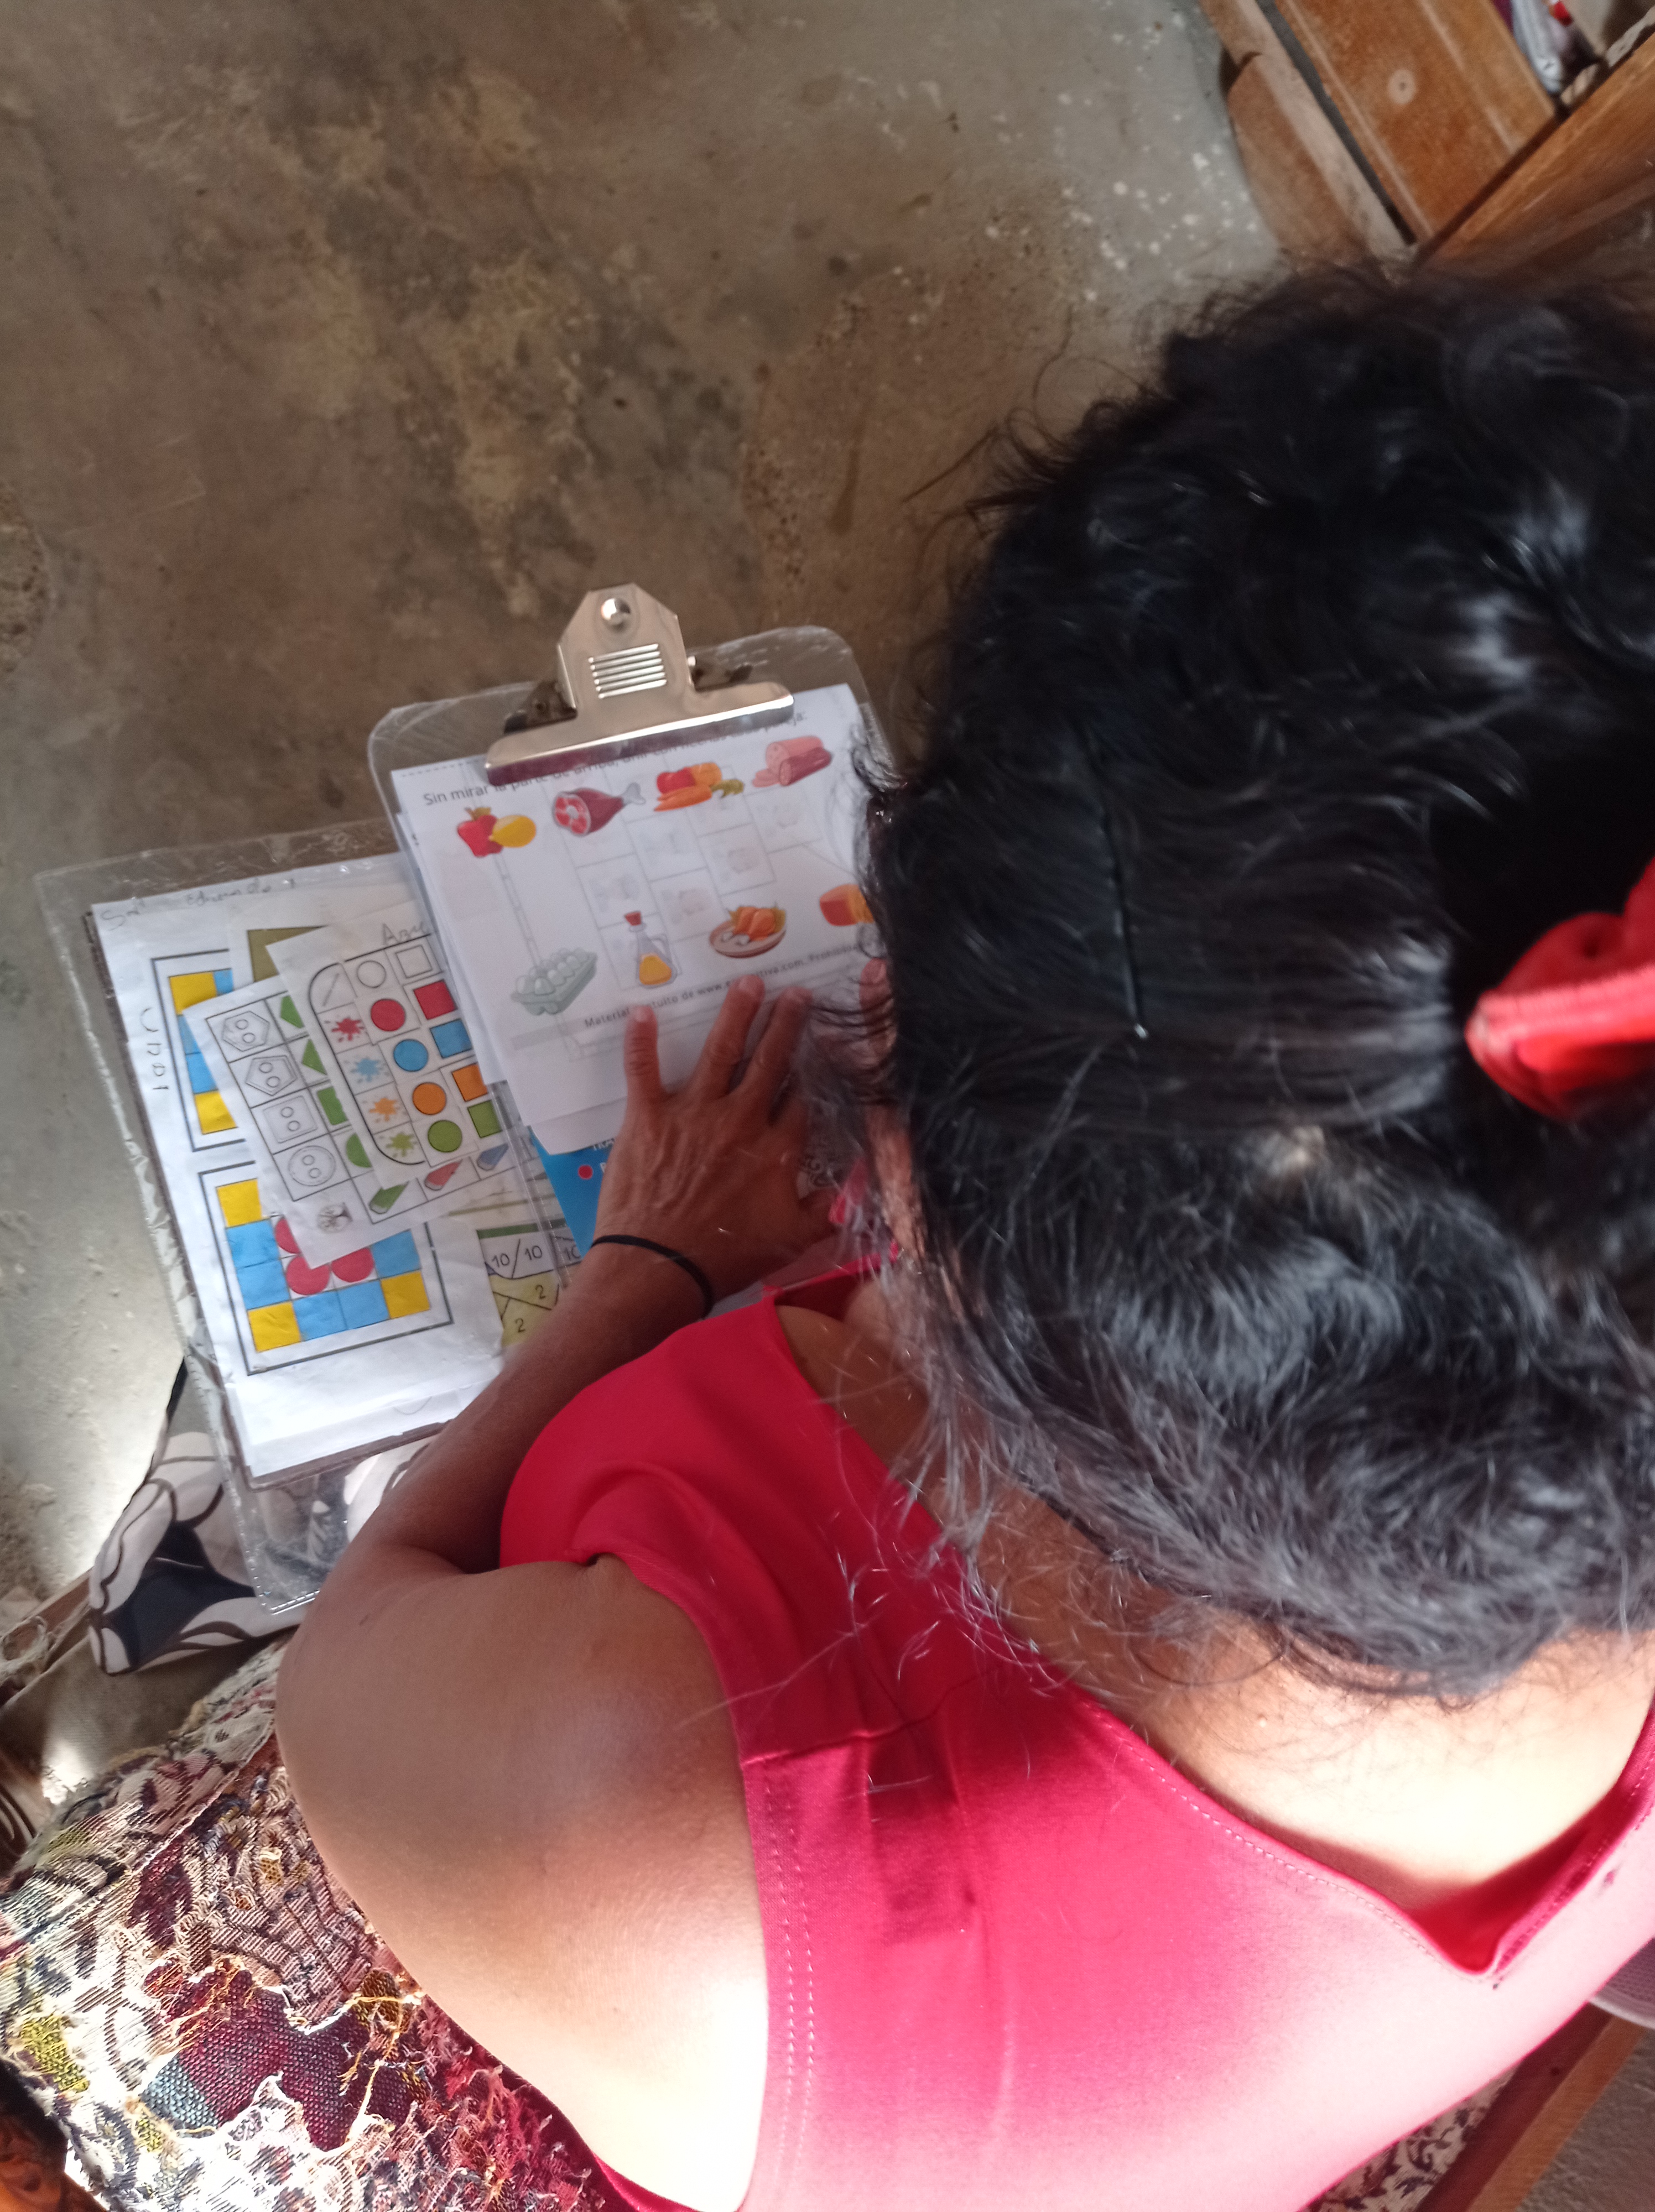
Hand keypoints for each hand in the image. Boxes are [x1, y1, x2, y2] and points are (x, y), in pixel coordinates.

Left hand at [591, 978, 834, 1302]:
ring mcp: (693, 1114)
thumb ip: (830, 1207)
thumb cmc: (726, 1259)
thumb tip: (865, 1180)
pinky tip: (641, 1011)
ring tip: (748, 982)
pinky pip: (643, 1070)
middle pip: (770, 1061)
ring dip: (736, 1014)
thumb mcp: (793, 1241)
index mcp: (776, 1149)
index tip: (829, 1039)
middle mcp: (739, 1120)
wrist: (657, 1270)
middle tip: (797, 992)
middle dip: (786, 1023)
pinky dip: (641, 1040)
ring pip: (720, 1052)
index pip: (804, 1095)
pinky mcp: (648, 1118)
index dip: (818, 1065)